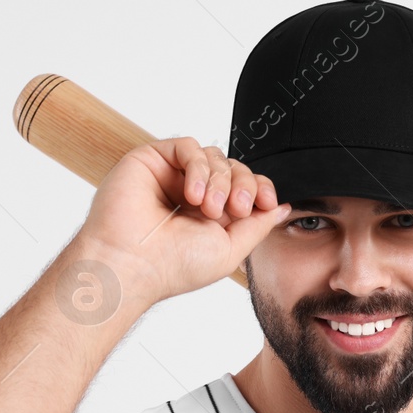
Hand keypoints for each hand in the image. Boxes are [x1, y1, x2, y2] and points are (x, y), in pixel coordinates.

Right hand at [74, 137, 291, 305]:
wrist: (132, 264)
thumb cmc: (172, 266)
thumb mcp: (230, 250)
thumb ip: (258, 226)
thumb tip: (281, 208)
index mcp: (210, 217)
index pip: (244, 188)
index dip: (259, 188)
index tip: (266, 201)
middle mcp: (191, 194)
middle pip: (233, 168)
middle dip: (241, 185)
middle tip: (233, 209)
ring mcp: (171, 177)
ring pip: (213, 156)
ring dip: (219, 180)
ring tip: (206, 207)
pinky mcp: (152, 160)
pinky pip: (188, 146)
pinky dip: (198, 167)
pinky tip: (192, 194)